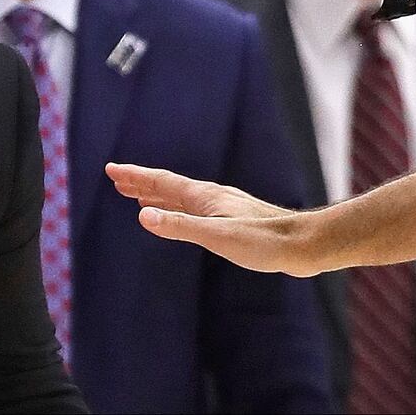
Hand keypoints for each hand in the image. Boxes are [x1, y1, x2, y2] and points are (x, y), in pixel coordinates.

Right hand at [105, 162, 320, 276]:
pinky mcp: (234, 221)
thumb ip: (180, 226)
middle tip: (117, 180)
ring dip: (159, 196)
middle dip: (142, 183)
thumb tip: (143, 215)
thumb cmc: (263, 242)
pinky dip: (178, 209)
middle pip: (169, 186)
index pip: (162, 182)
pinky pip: (195, 209)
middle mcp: (212, 197)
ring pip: (183, 198)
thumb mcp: (217, 236)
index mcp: (205, 197)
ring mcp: (223, 208)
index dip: (135, 177)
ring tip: (140, 197)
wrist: (303, 245)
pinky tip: (183, 217)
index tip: (112, 170)